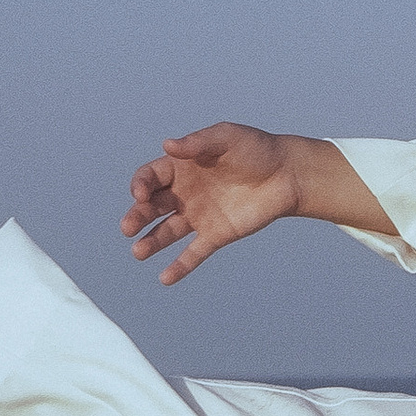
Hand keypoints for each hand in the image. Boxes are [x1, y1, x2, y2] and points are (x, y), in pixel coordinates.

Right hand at [122, 123, 304, 283]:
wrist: (287, 174)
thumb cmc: (256, 149)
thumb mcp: (226, 137)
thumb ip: (197, 143)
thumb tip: (167, 145)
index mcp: (181, 168)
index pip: (150, 178)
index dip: (140, 185)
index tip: (140, 194)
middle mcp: (184, 193)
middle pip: (151, 207)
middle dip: (137, 217)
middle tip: (128, 227)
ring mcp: (199, 216)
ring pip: (167, 232)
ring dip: (151, 242)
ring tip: (138, 252)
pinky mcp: (216, 235)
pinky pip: (194, 253)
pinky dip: (180, 266)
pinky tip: (166, 278)